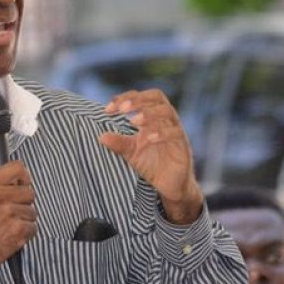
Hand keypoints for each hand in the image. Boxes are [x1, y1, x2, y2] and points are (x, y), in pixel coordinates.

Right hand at [0, 161, 36, 281]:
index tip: (21, 185)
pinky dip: (25, 233)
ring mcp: (9, 213)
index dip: (23, 177)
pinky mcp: (17, 230)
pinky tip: (11, 234)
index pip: (18, 168)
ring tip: (7, 225)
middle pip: (30, 191)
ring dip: (24, 220)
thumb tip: (22, 180)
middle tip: (10, 212)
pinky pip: (33, 227)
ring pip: (33, 211)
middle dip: (24, 202)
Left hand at [100, 89, 202, 223]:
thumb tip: (101, 136)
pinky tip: (148, 139)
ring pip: (168, 112)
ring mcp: (176, 131)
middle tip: (121, 109)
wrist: (170, 186)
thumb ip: (118, 143)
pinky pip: (175, 133)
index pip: (141, 97)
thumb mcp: (131, 153)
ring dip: (149, 113)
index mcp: (152, 117)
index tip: (108, 110)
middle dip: (138, 100)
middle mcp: (165, 120)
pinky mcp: (183, 146)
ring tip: (133, 121)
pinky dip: (161, 134)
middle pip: (157, 97)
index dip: (124, 98)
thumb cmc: (151, 164)